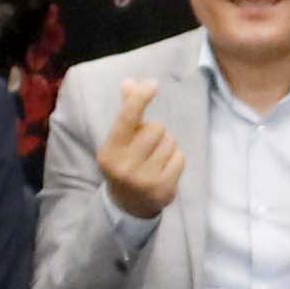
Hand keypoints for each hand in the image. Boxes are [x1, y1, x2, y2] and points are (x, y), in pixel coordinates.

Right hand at [95, 85, 186, 223]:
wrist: (128, 205)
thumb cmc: (125, 163)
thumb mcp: (119, 141)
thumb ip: (126, 112)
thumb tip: (129, 82)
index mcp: (109, 151)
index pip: (127, 118)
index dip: (140, 98)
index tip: (153, 83)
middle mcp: (124, 167)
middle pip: (156, 128)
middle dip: (155, 131)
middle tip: (147, 146)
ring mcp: (144, 181)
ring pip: (170, 142)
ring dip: (167, 145)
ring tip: (155, 158)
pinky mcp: (163, 190)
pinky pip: (180, 158)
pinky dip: (175, 160)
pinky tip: (164, 169)